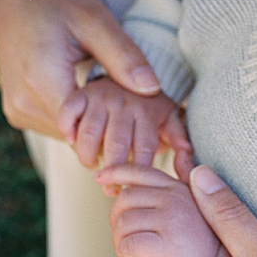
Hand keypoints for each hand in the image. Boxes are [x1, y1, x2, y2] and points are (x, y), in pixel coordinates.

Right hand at [0, 0, 160, 137]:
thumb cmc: (59, 2)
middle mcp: (22, 104)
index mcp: (41, 82)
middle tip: (133, 103)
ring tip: (113, 96)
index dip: (119, 125)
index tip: (141, 113)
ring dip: (93, 123)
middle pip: (79, 136)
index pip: (87, 130)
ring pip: (69, 136)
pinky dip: (78, 118)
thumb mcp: (96, 22)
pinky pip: (56, 127)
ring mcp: (17, 111)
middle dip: (109, 125)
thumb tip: (153, 89)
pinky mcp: (17, 112)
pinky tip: (94, 97)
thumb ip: (124, 57)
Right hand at [56, 78, 192, 193]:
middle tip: (109, 188)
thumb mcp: (168, 116)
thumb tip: (189, 165)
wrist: (129, 67)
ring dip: (88, 156)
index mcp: (147, 111)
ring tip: (92, 166)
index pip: (143, 149)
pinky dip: (67, 129)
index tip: (130, 188)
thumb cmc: (150, 102)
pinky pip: (68, 112)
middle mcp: (125, 103)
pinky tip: (72, 141)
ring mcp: (102, 97)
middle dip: (112, 172)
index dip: (137, 172)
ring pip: (90, 133)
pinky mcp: (81, 93)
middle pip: (116, 145)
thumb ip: (178, 138)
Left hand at [95, 164, 231, 256]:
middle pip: (125, 198)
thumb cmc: (204, 238)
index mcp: (178, 187)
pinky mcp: (167, 243)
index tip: (99, 177)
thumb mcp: (199, 201)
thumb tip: (182, 152)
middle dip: (116, 216)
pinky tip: (133, 254)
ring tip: (128, 246)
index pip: (141, 172)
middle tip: (122, 232)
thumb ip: (186, 176)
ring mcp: (171, 219)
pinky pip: (129, 243)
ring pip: (123, 222)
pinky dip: (124, 250)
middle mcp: (175, 198)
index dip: (115, 171)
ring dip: (118, 237)